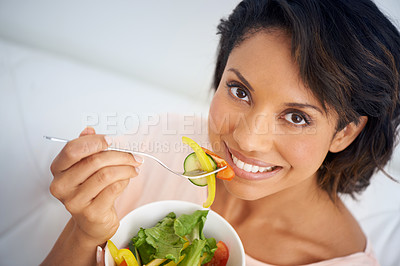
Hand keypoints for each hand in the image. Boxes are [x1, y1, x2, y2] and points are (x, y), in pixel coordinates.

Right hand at [49, 127, 141, 244]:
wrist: (92, 222)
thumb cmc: (90, 191)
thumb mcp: (85, 167)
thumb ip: (86, 147)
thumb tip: (89, 130)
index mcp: (58, 170)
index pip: (72, 149)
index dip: (94, 142)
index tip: (111, 140)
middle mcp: (62, 186)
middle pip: (94, 161)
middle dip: (119, 155)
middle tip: (133, 156)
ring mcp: (75, 201)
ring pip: (106, 175)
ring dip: (125, 168)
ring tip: (134, 167)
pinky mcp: (91, 212)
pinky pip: (113, 189)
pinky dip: (125, 180)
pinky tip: (128, 178)